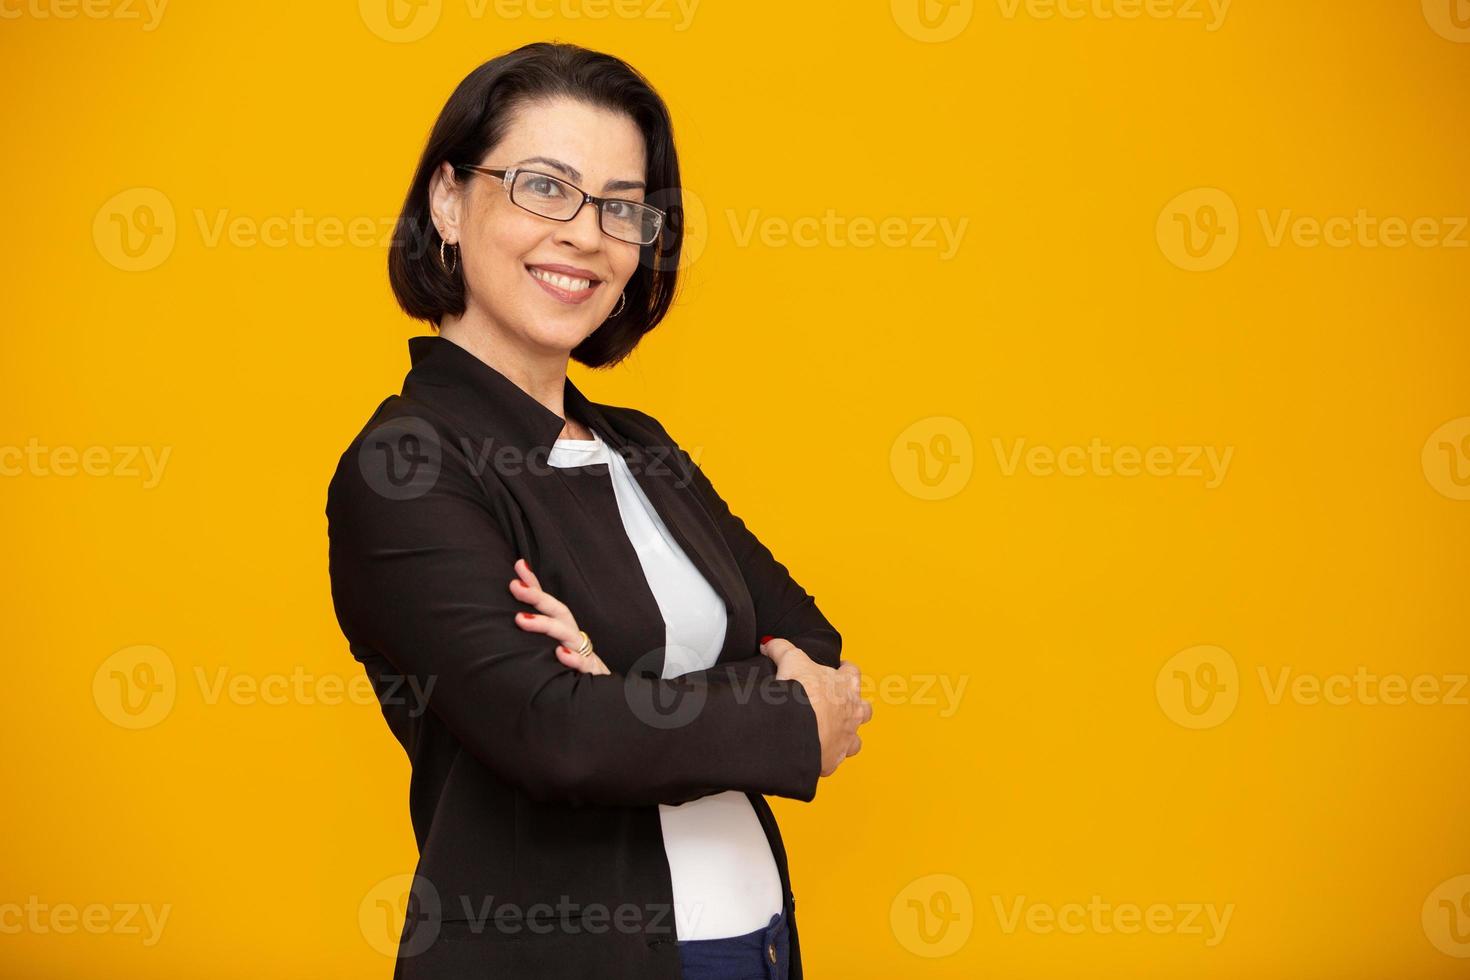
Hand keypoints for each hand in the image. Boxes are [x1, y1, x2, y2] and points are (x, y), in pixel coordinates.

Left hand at [508, 558, 611, 674]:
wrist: (608, 691)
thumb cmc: (580, 668)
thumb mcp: (560, 649)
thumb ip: (543, 632)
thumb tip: (518, 614)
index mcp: (566, 630)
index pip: (549, 603)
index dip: (534, 585)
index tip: (519, 565)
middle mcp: (574, 637)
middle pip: (559, 612)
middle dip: (537, 597)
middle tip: (514, 586)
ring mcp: (583, 654)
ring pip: (567, 635)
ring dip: (545, 625)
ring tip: (521, 619)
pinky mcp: (591, 673)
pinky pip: (584, 664)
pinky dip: (573, 659)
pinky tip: (560, 655)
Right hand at [759, 637, 871, 775]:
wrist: (799, 728)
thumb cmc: (803, 693)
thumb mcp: (791, 660)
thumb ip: (781, 649)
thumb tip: (768, 644)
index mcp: (846, 686)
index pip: (853, 673)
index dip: (847, 669)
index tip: (841, 667)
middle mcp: (852, 713)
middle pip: (864, 709)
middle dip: (855, 707)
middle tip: (839, 705)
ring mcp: (846, 738)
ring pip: (856, 740)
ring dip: (846, 738)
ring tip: (830, 735)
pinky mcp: (833, 759)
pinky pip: (834, 760)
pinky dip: (826, 758)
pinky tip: (814, 754)